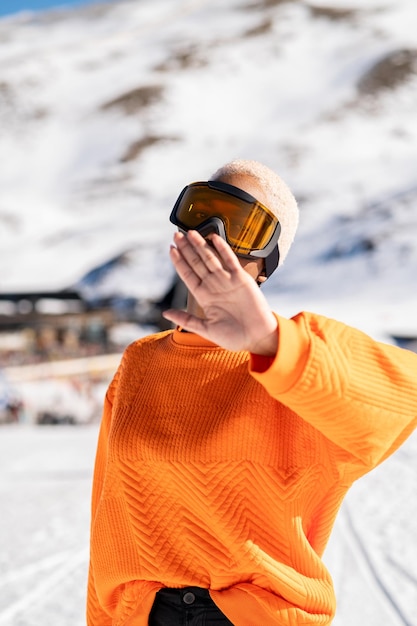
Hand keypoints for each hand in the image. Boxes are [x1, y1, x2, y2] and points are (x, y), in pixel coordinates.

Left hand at [162, 230, 277, 354]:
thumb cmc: (233, 337)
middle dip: (186, 249)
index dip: (179, 262)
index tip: (171, 249)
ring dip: (200, 245)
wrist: (258, 337)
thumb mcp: (206, 329)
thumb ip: (186, 320)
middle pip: (197, 263)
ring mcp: (227, 281)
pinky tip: (214, 238)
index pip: (188, 275)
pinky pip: (230, 260)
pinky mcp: (241, 279)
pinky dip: (223, 249)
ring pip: (210, 258)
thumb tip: (165, 312)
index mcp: (204, 296)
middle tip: (176, 234)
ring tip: (190, 232)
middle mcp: (214, 286)